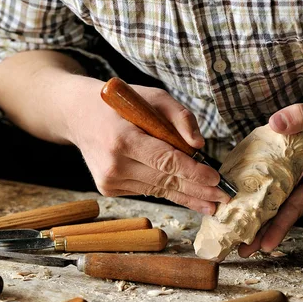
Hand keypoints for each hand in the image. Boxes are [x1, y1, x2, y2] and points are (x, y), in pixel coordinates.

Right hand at [66, 78, 230, 214]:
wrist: (79, 116)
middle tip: (223, 198)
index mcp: (123, 140)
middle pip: (166, 182)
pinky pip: (147, 190)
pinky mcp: (108, 188)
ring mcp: (109, 181)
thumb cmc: (122, 104)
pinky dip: (167, 190)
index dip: (194, 173)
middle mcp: (114, 165)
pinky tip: (187, 195)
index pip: (167, 162)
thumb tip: (199, 146)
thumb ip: (179, 117)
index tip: (216, 180)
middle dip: (198, 191)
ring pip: (158, 190)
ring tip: (211, 204)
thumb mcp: (153, 97)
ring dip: (187, 197)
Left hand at [238, 90, 302, 256]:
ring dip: (262, 219)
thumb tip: (276, 123)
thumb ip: (302, 116)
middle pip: (286, 212)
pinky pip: (280, 189)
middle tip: (242, 251)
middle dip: (264, 232)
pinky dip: (264, 199)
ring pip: (281, 204)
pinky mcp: (300, 172)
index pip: (297, 206)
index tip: (265, 245)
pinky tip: (247, 204)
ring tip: (240, 236)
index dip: (280, 226)